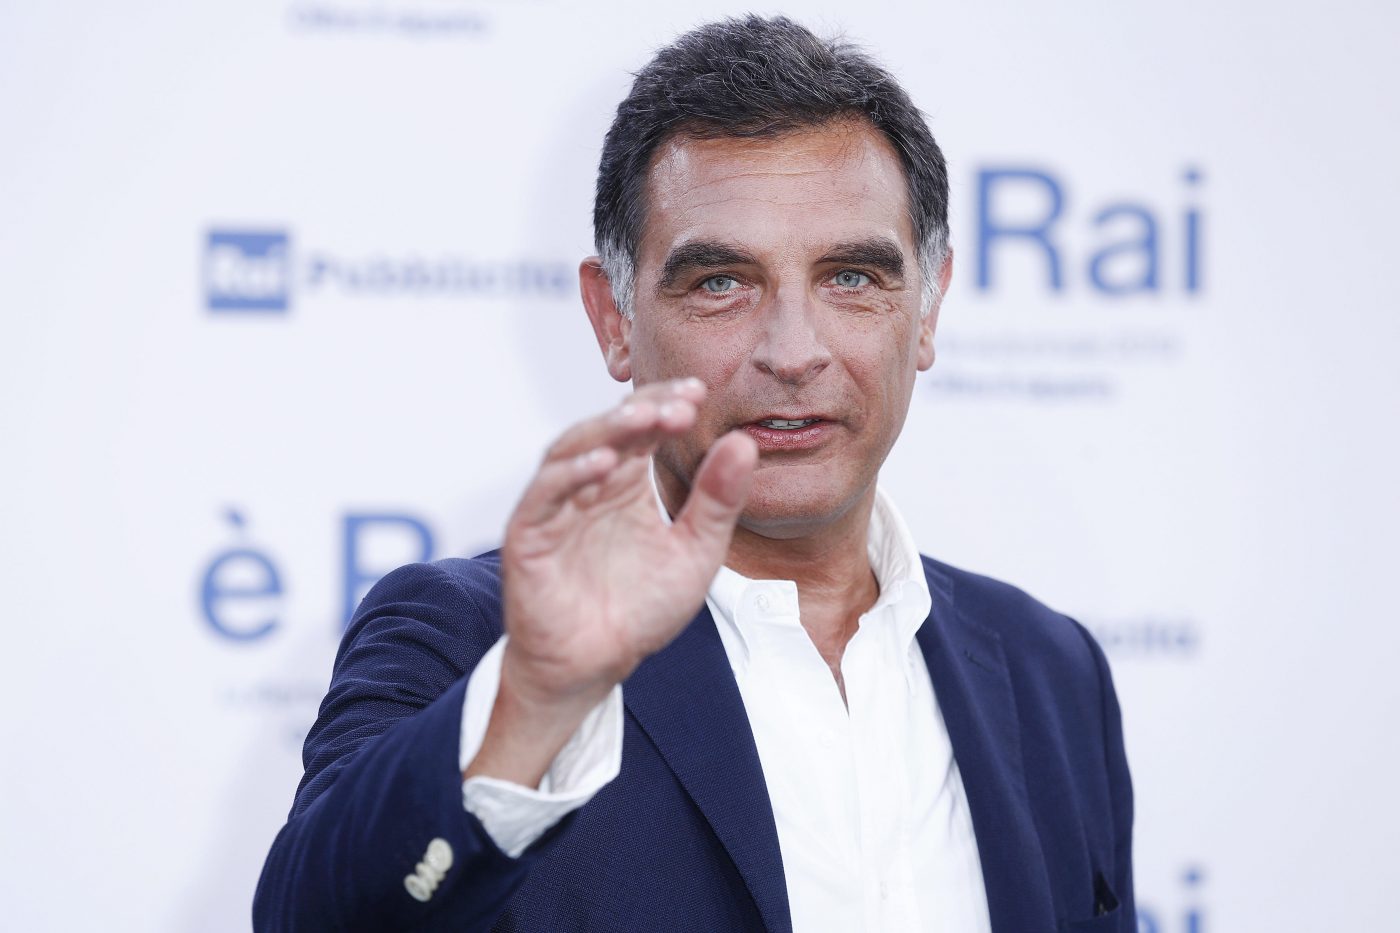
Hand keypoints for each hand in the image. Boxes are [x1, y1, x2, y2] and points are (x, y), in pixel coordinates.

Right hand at [465, 378, 757, 784]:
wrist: (596, 665)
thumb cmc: (640, 609)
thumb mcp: (695, 552)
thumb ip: (718, 501)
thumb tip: (745, 443)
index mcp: (627, 482)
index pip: (644, 427)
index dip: (668, 404)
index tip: (700, 392)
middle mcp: (589, 484)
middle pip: (609, 428)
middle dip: (643, 410)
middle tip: (679, 403)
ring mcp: (555, 506)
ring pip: (572, 450)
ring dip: (606, 430)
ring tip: (642, 418)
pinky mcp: (529, 535)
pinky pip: (543, 495)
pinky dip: (569, 475)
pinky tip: (602, 465)